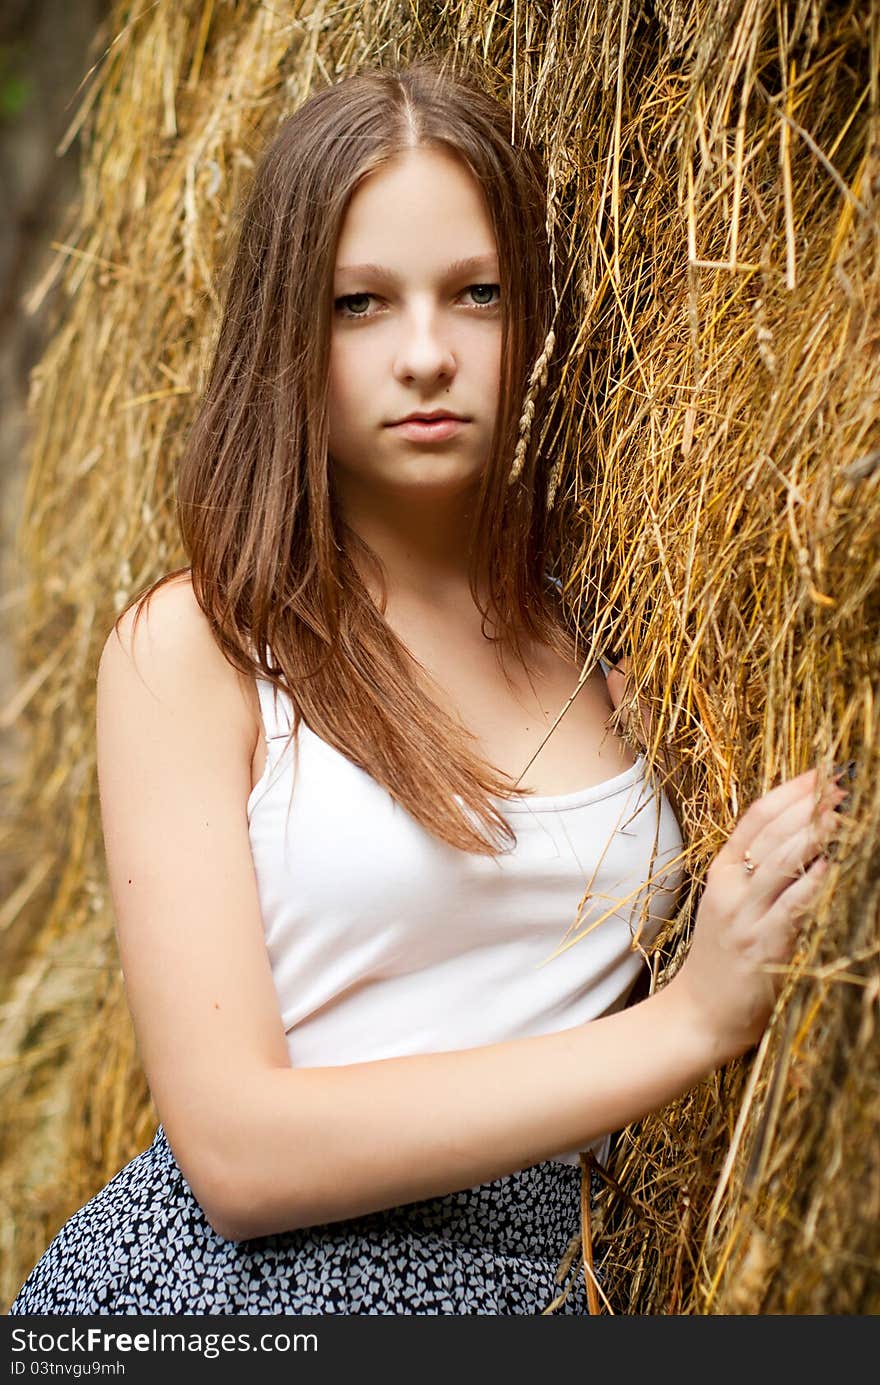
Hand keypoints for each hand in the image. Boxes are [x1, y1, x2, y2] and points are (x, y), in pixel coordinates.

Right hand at [669, 766, 844, 1063]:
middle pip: (773, 832)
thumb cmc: (720, 961)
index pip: (755, 817)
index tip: (822, 773)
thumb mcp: (728, 907)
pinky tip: (838, 865)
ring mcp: (746, 917)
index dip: (790, 791)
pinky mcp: (765, 947)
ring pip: (784, 861)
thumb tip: (802, 839)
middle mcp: (731, 889)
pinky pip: (795, 905)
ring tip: (846, 812)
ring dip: (818, 833)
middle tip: (844, 784)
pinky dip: (818, 881)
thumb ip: (754, 874)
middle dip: (811, 804)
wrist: (697, 1015)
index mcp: (721, 873)